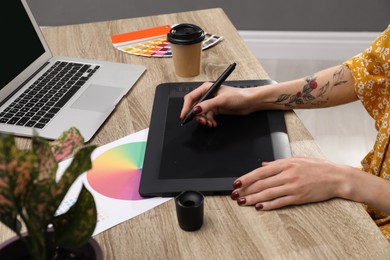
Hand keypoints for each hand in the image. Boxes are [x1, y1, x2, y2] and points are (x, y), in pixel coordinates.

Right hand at [180, 82, 255, 126]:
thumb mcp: (221, 100)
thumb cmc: (238, 96)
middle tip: (201, 121)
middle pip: (195, 107)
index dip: (186, 107)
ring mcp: (211, 103)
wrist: (249, 102)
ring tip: (209, 123)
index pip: (191, 97)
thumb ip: (207, 105)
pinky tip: (213, 123)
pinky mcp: (215, 109)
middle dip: (197, 116)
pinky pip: (207, 117)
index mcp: (206, 88)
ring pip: (201, 114)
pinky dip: (209, 121)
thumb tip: (196, 109)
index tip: (184, 116)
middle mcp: (207, 95)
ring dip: (204, 120)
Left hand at [230, 157, 349, 209]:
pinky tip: (259, 207)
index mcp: (286, 163)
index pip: (261, 171)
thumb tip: (263, 164)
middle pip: (262, 183)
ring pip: (268, 193)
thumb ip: (278, 162)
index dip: (246, 178)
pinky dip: (268, 205)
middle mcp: (288, 174)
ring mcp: (293, 186)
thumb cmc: (318, 167)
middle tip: (234, 194)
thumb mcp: (297, 159)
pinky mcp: (299, 197)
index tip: (236, 183)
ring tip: (242, 202)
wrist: (337, 177)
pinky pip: (280, 202)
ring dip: (253, 198)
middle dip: (246, 189)